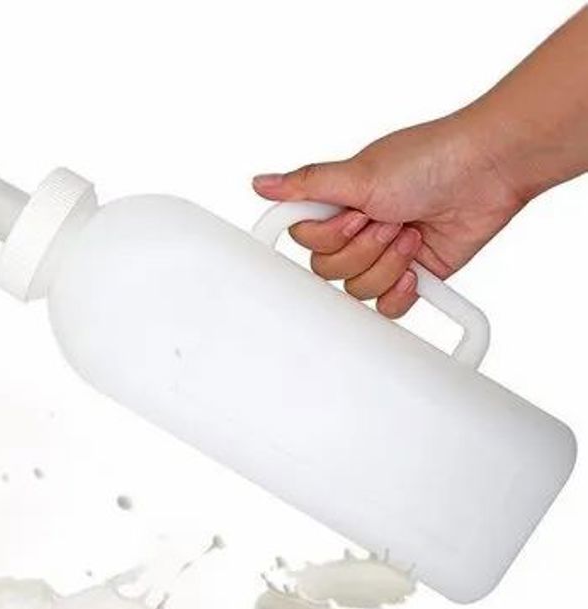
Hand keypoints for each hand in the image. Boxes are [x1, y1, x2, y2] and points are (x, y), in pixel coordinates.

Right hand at [252, 112, 525, 316]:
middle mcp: (357, 232)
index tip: (352, 215)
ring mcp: (383, 257)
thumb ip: (305, 185)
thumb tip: (261, 184)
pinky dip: (401, 292)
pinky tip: (416, 265)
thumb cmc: (430, 159)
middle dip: (362, 248)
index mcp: (338, 206)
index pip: (305, 242)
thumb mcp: (357, 171)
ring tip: (410, 233)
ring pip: (358, 290)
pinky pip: (386, 309)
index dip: (327, 236)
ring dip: (387, 262)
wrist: (487, 171)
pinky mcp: (411, 278)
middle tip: (388, 219)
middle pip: (329, 271)